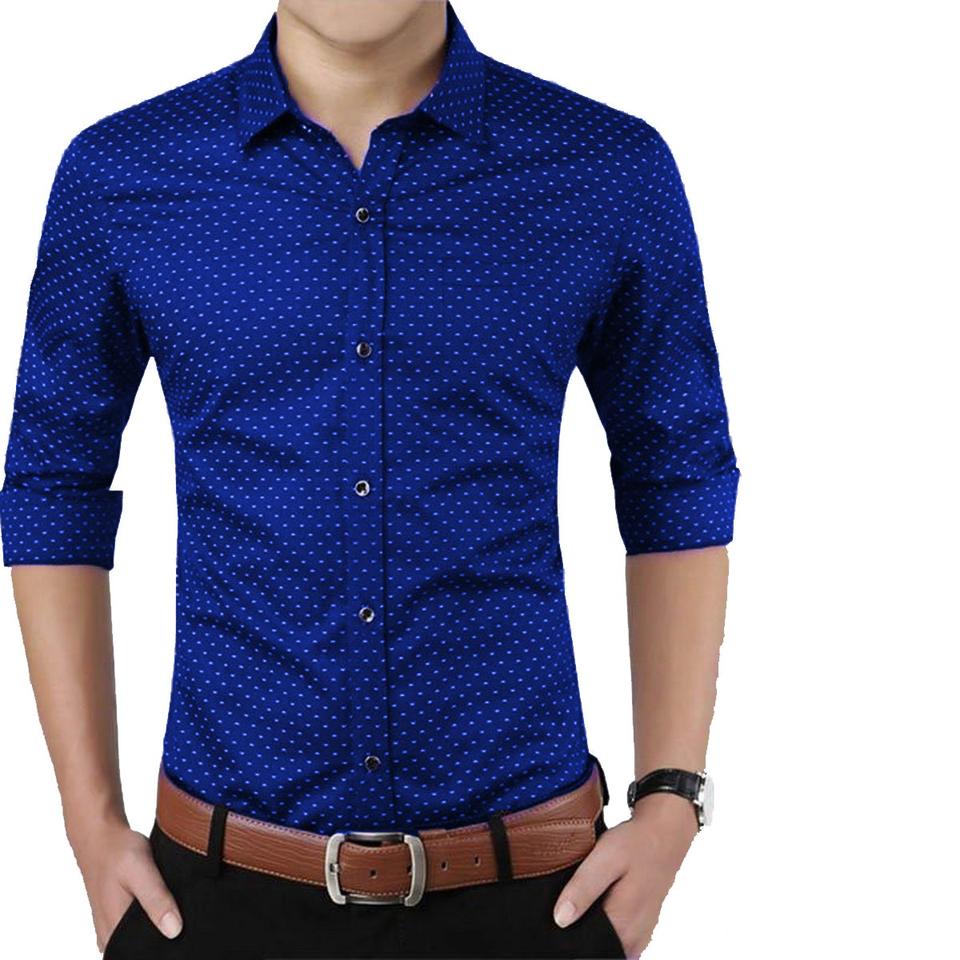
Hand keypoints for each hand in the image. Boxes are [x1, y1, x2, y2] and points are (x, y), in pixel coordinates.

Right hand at [70, 818, 182, 951]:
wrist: (100, 838)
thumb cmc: (118, 852)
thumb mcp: (140, 870)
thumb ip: (156, 899)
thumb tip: (174, 931)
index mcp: (114, 933)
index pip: (142, 955)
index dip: (163, 950)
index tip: (184, 937)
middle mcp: (110, 938)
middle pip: (143, 950)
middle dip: (163, 940)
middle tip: (184, 920)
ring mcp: (112, 930)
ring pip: (141, 940)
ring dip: (158, 930)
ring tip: (177, 911)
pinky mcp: (116, 920)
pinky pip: (138, 929)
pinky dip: (152, 921)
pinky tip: (167, 908)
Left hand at [552, 793, 698, 957]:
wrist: (665, 832)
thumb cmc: (636, 843)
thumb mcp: (605, 858)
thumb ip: (583, 889)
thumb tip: (560, 919)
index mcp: (623, 925)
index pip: (587, 948)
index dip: (570, 934)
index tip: (562, 918)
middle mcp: (634, 937)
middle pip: (598, 948)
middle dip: (582, 932)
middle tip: (574, 903)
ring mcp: (640, 934)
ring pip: (609, 944)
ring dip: (594, 929)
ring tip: (587, 900)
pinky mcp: (642, 926)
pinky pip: (619, 938)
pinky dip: (607, 925)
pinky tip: (601, 903)